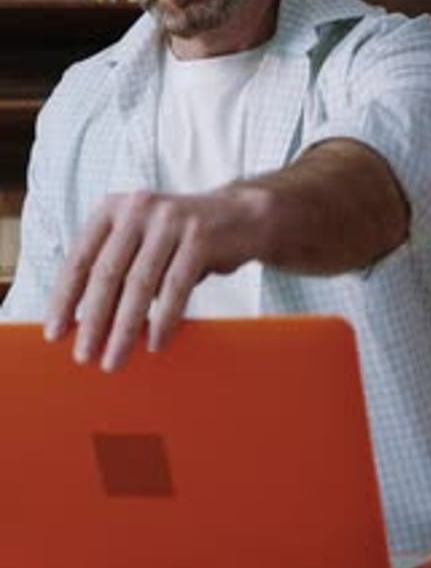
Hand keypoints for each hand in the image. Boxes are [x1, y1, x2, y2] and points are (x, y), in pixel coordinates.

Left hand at [44, 188, 266, 370]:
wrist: (239, 216)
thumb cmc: (180, 240)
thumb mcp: (141, 244)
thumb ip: (116, 271)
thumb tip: (85, 325)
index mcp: (112, 208)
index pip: (80, 258)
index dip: (65, 298)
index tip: (54, 334)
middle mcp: (138, 208)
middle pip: (108, 272)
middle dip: (93, 320)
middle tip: (84, 356)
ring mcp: (170, 219)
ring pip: (140, 283)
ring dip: (124, 328)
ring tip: (114, 359)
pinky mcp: (200, 236)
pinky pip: (176, 286)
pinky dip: (164, 319)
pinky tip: (155, 343)